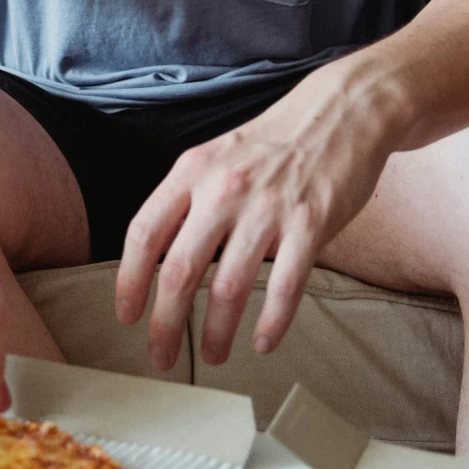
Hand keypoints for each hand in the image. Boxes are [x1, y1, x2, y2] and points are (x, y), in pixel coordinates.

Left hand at [115, 73, 401, 369]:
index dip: (129, 280)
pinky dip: (271, 323)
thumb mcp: (216, 156)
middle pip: (179, 271)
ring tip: (212, 356)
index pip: (144, 232)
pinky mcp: (311, 223)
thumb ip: (187, 199)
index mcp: (192, 171)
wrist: (341, 111)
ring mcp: (269, 208)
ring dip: (216, 333)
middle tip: (161, 357)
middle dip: (165, 323)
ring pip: (229, 288)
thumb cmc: (274, 141)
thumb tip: (158, 255)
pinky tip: (263, 343)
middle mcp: (224, 190)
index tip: (126, 315)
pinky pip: (285, 287)